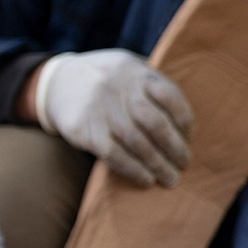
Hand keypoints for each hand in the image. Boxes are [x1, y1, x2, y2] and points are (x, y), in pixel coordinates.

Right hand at [34, 50, 194, 186]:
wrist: (57, 83)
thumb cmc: (108, 82)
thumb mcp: (130, 69)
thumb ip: (154, 86)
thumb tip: (186, 125)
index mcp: (135, 71)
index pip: (169, 95)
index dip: (184, 118)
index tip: (190, 136)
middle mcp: (118, 88)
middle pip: (154, 122)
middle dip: (174, 147)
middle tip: (185, 162)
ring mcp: (99, 109)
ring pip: (136, 141)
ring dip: (158, 164)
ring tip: (171, 178)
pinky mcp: (83, 130)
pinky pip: (114, 154)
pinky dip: (134, 169)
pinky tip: (147, 179)